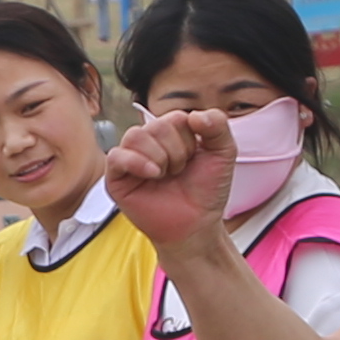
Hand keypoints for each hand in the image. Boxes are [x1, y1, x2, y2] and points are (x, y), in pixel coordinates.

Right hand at [102, 104, 235, 248]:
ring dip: (159, 157)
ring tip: (165, 176)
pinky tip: (153, 174)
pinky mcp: (116, 177)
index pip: (174, 117)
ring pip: (135, 136)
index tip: (194, 159)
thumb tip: (195, 114)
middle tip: (179, 171)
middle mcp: (149, 142)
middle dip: (176, 151)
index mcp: (171, 133)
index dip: (189, 138)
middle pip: (156, 126)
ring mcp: (130, 158)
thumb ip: (218, 124)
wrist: (196, 225)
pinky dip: (136, 162)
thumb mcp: (223, 152)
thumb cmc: (206, 191)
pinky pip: (116, 156)